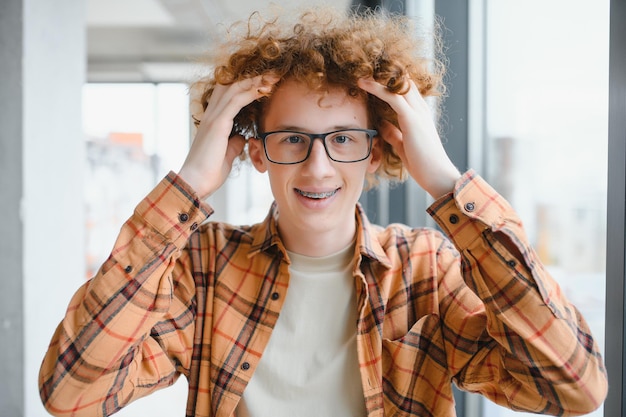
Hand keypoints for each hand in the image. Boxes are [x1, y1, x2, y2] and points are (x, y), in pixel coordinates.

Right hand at [178, 75, 278, 198]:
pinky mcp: (218, 124)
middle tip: (271, 75)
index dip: (245, 86)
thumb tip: (242, 138)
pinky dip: (251, 92)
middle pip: (231, 86)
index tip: (264, 84)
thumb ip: (234, 144)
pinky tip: (263, 88)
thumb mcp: (227, 154)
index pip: (227, 95)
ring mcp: (213, 117)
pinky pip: (236, 101)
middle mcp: (211, 115)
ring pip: (235, 89)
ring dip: (255, 81)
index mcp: (212, 121)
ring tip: (272, 77)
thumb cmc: (209, 172)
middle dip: (251, 78)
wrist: (195, 182)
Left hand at [357, 78, 460, 198]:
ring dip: (377, 76)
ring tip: (358, 70)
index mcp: (419, 115)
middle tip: (362, 66)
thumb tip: (381, 124)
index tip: (369, 76)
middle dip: (383, 73)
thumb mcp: (403, 145)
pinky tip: (362, 83)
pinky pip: (392, 96)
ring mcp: (417, 112)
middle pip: (402, 81)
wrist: (437, 175)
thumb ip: (393, 133)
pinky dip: (376, 87)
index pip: (404, 89)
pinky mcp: (411, 119)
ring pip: (397, 85)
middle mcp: (420, 109)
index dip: (389, 81)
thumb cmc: (422, 164)